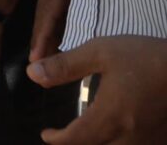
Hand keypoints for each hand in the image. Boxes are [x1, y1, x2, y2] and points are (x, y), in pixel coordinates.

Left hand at [30, 35, 166, 142]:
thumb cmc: (146, 57)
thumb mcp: (101, 52)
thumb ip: (65, 66)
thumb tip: (33, 74)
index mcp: (110, 116)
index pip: (75, 140)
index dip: (57, 140)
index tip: (47, 134)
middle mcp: (129, 135)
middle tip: (64, 136)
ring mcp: (149, 140)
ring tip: (88, 135)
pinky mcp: (161, 138)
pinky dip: (120, 144)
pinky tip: (117, 134)